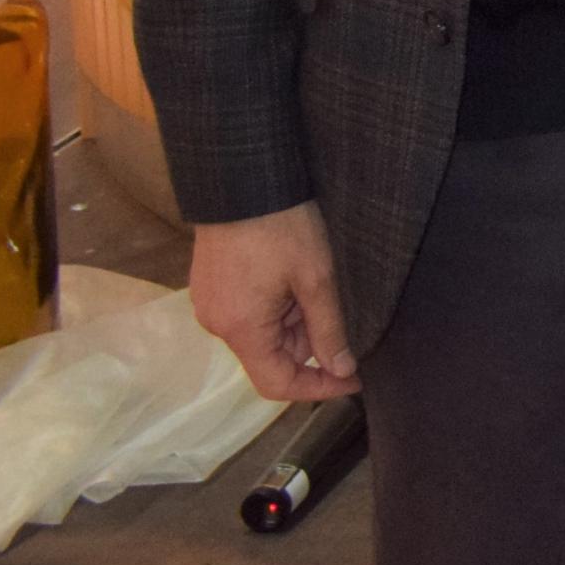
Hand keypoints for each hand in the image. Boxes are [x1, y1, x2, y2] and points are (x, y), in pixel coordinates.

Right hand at [187, 201, 357, 402]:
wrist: (245, 177)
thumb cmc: (282, 226)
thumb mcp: (316, 277)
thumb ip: (328, 328)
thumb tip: (342, 369)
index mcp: (240, 328)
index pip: (276, 384)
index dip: (318, 387)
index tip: (353, 378)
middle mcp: (217, 323)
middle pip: (270, 356)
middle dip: (309, 342)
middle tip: (339, 309)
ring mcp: (211, 304)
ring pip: (262, 333)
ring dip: (294, 320)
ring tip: (316, 283)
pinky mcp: (212, 287)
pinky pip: (249, 313)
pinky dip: (278, 306)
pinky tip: (296, 278)